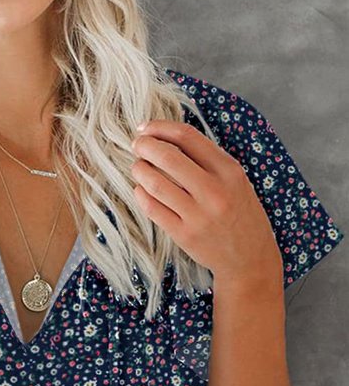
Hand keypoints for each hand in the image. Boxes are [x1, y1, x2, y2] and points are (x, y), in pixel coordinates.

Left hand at [130, 119, 283, 288]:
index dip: (161, 128)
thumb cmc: (240, 215)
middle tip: (136, 144)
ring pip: (156, 184)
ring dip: (140, 170)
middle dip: (145, 146)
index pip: (188, 138)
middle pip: (169, 158)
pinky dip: (141, 195)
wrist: (249, 258)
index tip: (146, 126)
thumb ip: (209, 161)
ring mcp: (198, 215)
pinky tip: (140, 189)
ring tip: (136, 167)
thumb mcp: (236, 181)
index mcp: (229, 171)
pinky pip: (154, 210)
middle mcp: (214, 191)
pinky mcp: (184, 235)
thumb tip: (169, 138)